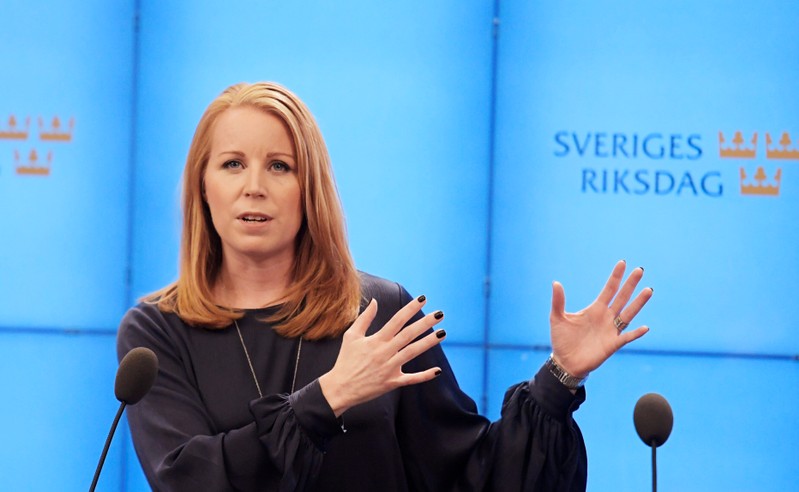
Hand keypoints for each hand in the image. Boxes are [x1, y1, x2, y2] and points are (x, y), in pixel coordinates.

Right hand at [318, 296, 445, 416]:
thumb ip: (364, 318)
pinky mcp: (392, 382)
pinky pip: (411, 379)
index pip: (397, 320)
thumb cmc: (345, 361)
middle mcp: (385, 352)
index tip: (423, 299)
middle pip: (409, 334)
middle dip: (425, 323)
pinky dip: (424, 376)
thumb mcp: (351, 336)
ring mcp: (389, 368)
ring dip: (428, 343)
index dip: (411, 309)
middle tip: (440, 314)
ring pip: (413, 353)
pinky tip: (437, 370)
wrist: (340, 388)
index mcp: (376, 340)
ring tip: (443, 333)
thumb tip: (375, 301)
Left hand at [549, 260, 652, 377]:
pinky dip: (635, 333)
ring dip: (638, 303)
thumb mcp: (557, 318)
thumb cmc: (561, 340)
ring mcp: (611, 330)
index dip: (615, 277)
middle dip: (630, 284)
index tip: (623, 263)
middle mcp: (606, 317)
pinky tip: (645, 327)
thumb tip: (556, 282)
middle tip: (640, 270)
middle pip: (622, 297)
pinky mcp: (612, 344)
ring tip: (648, 290)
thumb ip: (558, 301)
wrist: (565, 362)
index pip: (608, 289)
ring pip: (628, 314)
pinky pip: (627, 337)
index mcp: (595, 309)